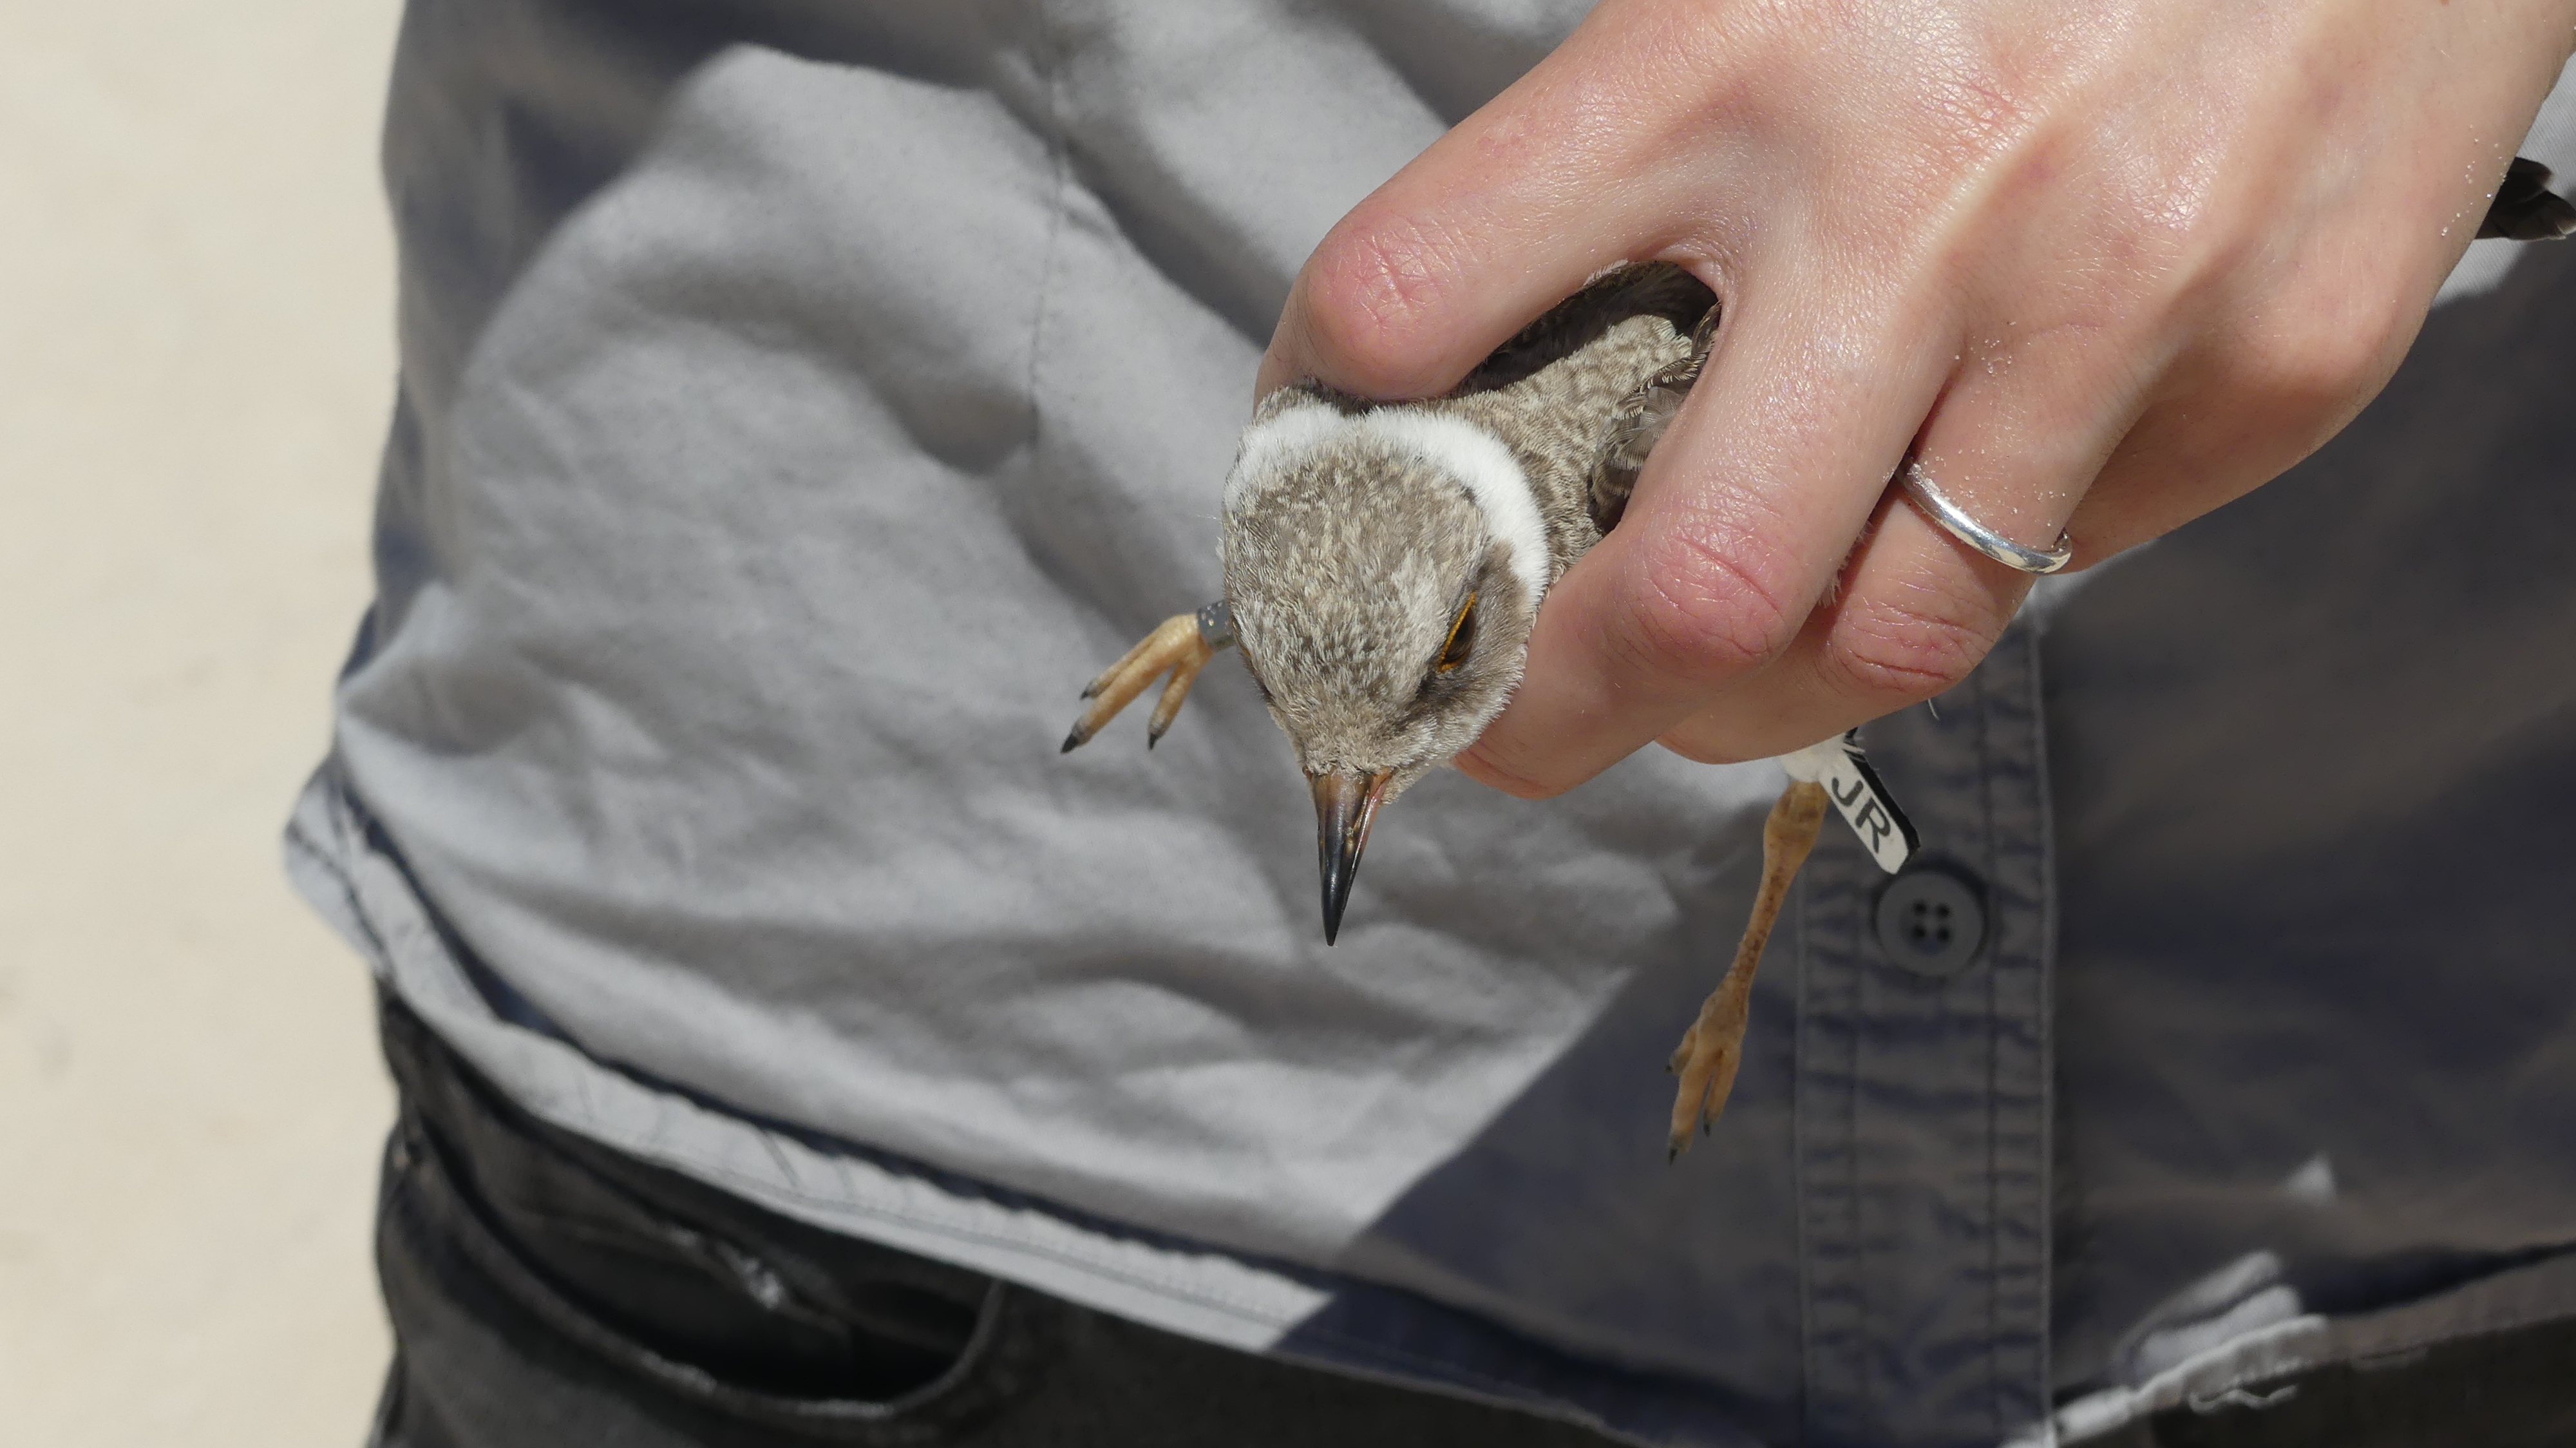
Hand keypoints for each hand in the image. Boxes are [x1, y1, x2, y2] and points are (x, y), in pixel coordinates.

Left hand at [1259, 0, 2575, 794]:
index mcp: (1729, 51)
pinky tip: (1956, 490)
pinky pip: (2068, 566)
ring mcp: (2118, 303)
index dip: (1333, 424)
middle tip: (1499, 734)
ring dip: (1752, 705)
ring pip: (1880, 646)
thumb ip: (1650, 144)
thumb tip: (1504, 357)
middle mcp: (1918, 194)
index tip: (1333, 481)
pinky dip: (1975, 567)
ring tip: (1703, 686)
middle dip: (1549, 718)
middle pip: (1683, 593)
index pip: (1418, 298)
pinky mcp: (2281, 372)